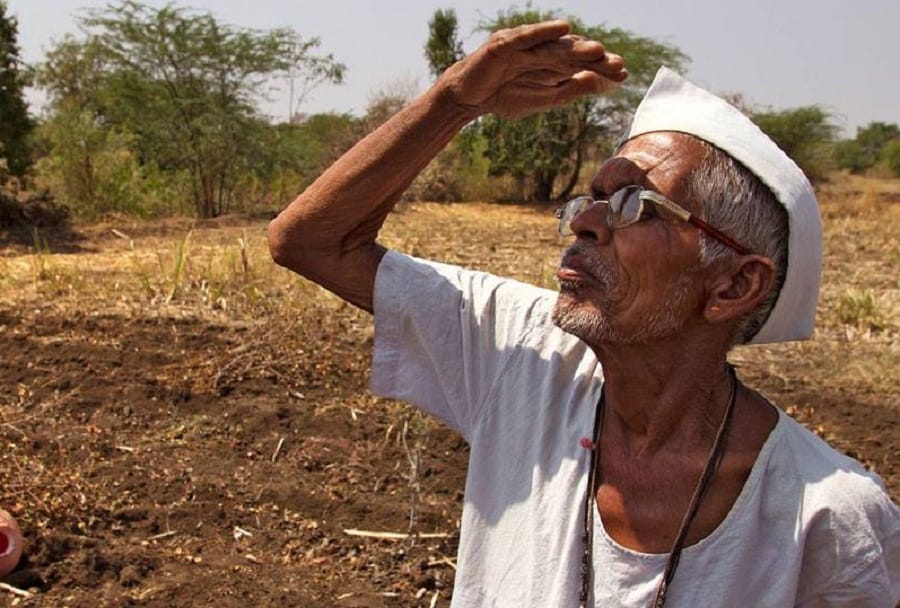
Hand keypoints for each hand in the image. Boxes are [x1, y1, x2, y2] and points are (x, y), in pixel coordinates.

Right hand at [438, 20, 626, 119]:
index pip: (582, 65)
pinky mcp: (504, 44)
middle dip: (595, 59)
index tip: (623, 76)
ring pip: (553, 46)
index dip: (602, 69)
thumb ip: (573, 88)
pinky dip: (544, 31)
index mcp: (553, 64)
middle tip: (617, 65)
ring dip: (576, 47)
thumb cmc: (505, 96)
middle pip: (573, 54)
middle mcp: (542, 50)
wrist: (469, 98)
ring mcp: (524, 45)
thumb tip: (603, 83)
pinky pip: (527, 36)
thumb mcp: (545, 97)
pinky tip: (563, 28)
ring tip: (596, 51)